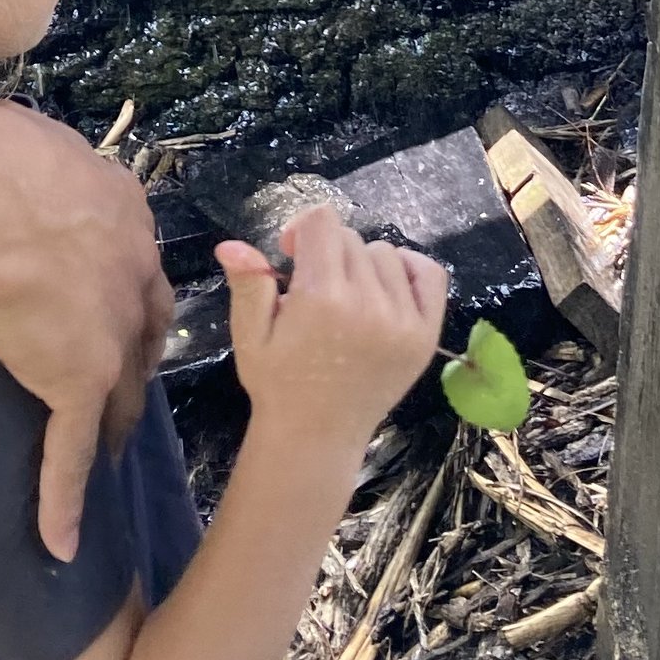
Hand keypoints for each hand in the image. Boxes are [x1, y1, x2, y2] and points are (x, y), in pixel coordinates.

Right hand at [0, 106, 175, 557]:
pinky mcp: (75, 385)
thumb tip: (9, 153)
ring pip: (118, 397)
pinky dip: (63, 499)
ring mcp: (109, 340)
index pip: (135, 268)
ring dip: (113, 428)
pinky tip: (61, 540)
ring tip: (107, 456)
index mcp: (124, 218)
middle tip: (122, 391)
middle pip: (143, 338)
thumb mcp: (36, 144)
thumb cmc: (3, 158)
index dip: (128, 295)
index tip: (118, 311)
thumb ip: (38, 164)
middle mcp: (132, 281)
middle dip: (134, 365)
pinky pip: (70, 452)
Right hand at [217, 208, 446, 457]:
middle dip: (327, 252)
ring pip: (385, 254)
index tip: (290, 254)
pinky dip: (409, 269)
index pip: (322, 222)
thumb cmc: (278, 384)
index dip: (301, 229)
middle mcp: (368, 304)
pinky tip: (386, 286)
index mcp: (322, 299)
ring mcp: (403, 320)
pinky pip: (429, 275)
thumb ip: (248, 285)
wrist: (316, 437)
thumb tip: (230, 244)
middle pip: (351, 239)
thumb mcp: (250, 335)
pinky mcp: (425, 336)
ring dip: (362, 264)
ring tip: (346, 296)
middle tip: (313, 288)